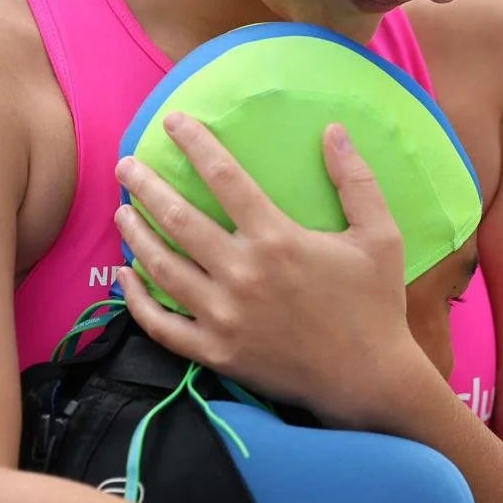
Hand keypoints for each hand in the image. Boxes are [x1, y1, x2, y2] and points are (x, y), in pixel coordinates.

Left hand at [113, 115, 418, 424]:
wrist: (368, 380)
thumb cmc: (374, 305)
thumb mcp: (380, 236)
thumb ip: (355, 180)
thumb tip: (333, 129)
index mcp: (277, 239)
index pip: (223, 176)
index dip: (194, 143)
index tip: (173, 121)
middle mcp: (242, 274)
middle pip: (177, 218)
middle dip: (145, 185)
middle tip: (126, 165)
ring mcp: (223, 316)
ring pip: (160, 267)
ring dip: (135, 234)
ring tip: (123, 211)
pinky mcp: (215, 352)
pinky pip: (161, 324)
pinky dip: (136, 299)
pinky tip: (125, 275)